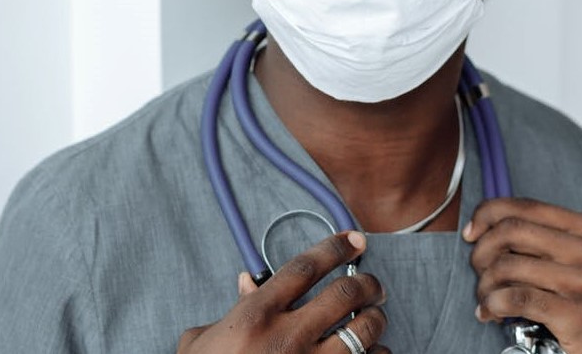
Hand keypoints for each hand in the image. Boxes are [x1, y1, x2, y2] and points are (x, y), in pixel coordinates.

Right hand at [177, 231, 389, 353]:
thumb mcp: (205, 342)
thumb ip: (235, 308)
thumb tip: (248, 282)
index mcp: (257, 316)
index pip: (305, 268)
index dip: (335, 247)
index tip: (355, 239)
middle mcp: (286, 338)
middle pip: (343, 293)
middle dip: (367, 282)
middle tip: (373, 284)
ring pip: (361, 331)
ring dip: (375, 319)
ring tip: (375, 316)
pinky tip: (376, 352)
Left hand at [463, 198, 581, 353]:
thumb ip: (544, 238)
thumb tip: (486, 224)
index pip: (524, 206)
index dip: (487, 214)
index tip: (471, 233)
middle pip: (511, 231)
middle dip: (482, 250)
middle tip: (477, 270)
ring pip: (508, 265)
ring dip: (485, 284)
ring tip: (485, 297)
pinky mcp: (577, 314)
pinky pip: (516, 298)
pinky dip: (494, 304)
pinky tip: (490, 313)